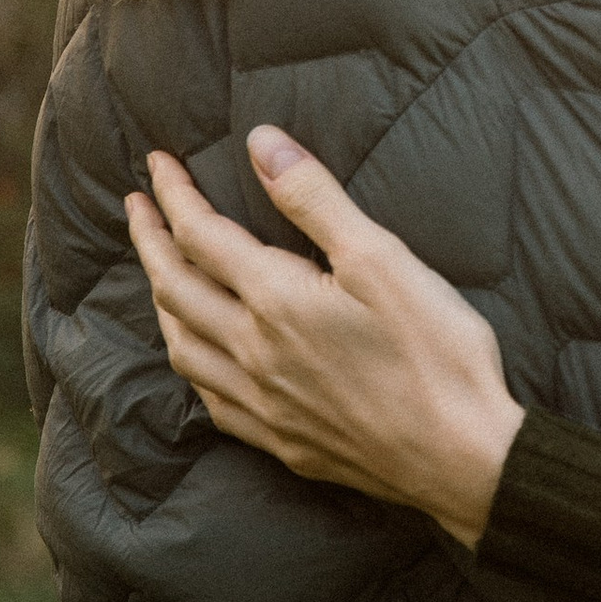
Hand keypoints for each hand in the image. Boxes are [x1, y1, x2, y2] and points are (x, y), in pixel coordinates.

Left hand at [123, 131, 524, 548]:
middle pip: (176, 290)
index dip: (173, 195)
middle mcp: (254, 354)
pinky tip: (203, 357)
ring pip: (182, 348)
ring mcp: (263, 405)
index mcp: (276, 302)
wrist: (462, 458)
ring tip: (161, 274)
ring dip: (162, 302)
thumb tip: (261, 143)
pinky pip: (209, 398)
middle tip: (137, 207)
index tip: (157, 164)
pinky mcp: (282, 442)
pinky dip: (192, 362)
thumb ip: (315, 199)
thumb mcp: (382, 258)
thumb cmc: (435, 353)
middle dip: (151, 241)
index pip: (201, 236)